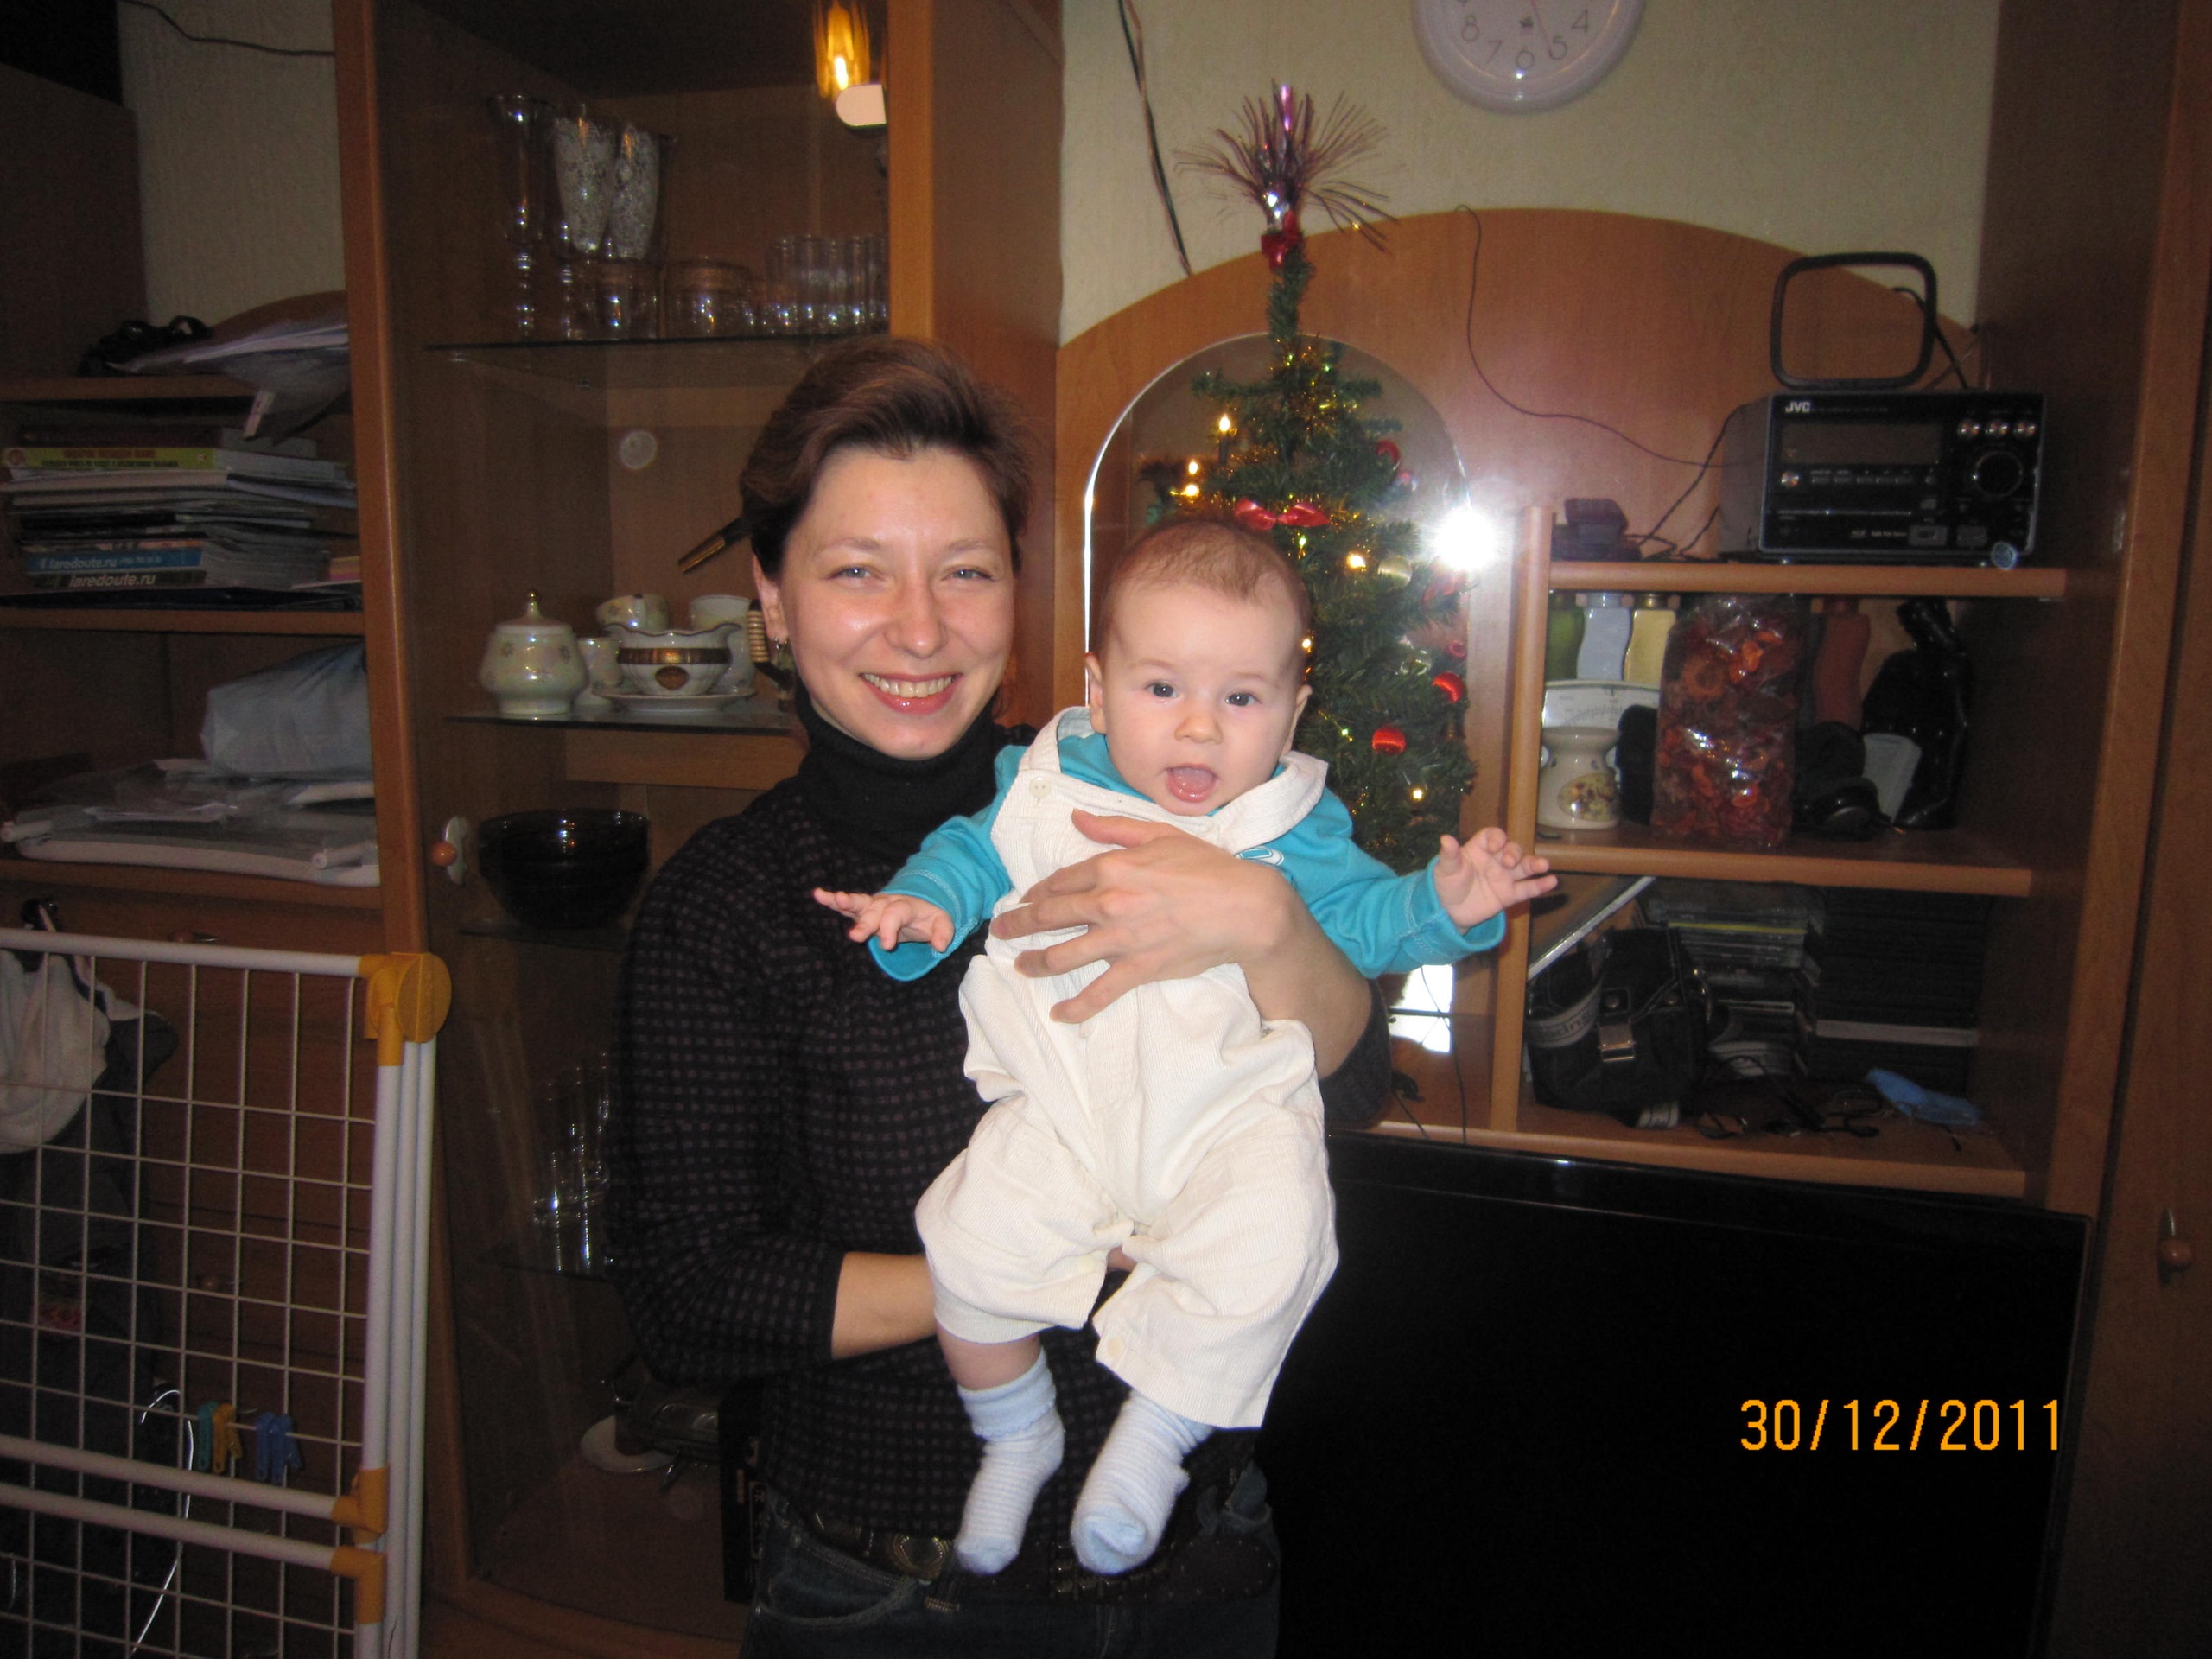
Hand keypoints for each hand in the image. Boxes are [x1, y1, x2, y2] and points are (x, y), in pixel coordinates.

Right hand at [813, 887, 955, 952]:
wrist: (918, 902)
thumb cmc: (927, 916)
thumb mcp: (942, 922)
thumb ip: (943, 932)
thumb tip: (941, 946)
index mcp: (905, 906)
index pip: (896, 915)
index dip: (890, 929)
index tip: (887, 945)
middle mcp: (887, 902)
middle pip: (874, 911)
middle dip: (865, 923)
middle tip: (855, 936)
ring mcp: (873, 904)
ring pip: (859, 902)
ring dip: (846, 902)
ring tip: (835, 899)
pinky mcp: (863, 908)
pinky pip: (847, 904)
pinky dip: (832, 900)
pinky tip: (818, 894)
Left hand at [988, 809, 1299, 1022]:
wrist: (1242, 907)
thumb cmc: (1207, 867)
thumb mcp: (1160, 834)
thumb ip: (1113, 828)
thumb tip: (1076, 820)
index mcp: (1112, 867)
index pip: (1062, 881)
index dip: (1037, 892)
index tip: (1024, 899)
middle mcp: (1108, 902)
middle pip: (1050, 916)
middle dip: (1019, 924)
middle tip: (1002, 931)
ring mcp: (1121, 939)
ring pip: (1064, 955)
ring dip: (1036, 963)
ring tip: (1020, 966)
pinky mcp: (1138, 969)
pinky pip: (1099, 993)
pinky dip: (1076, 1007)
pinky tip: (1059, 1014)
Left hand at [1432, 827, 1556, 930]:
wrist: (1448, 911)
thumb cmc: (1446, 884)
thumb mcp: (1445, 869)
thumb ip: (1449, 855)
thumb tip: (1445, 838)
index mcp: (1479, 849)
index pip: (1493, 836)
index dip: (1497, 838)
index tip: (1495, 847)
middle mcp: (1495, 860)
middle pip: (1512, 850)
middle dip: (1514, 853)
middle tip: (1509, 863)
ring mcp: (1504, 877)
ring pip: (1524, 867)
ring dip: (1535, 865)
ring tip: (1543, 865)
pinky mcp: (1509, 895)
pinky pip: (1527, 889)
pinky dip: (1540, 886)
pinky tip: (1552, 882)